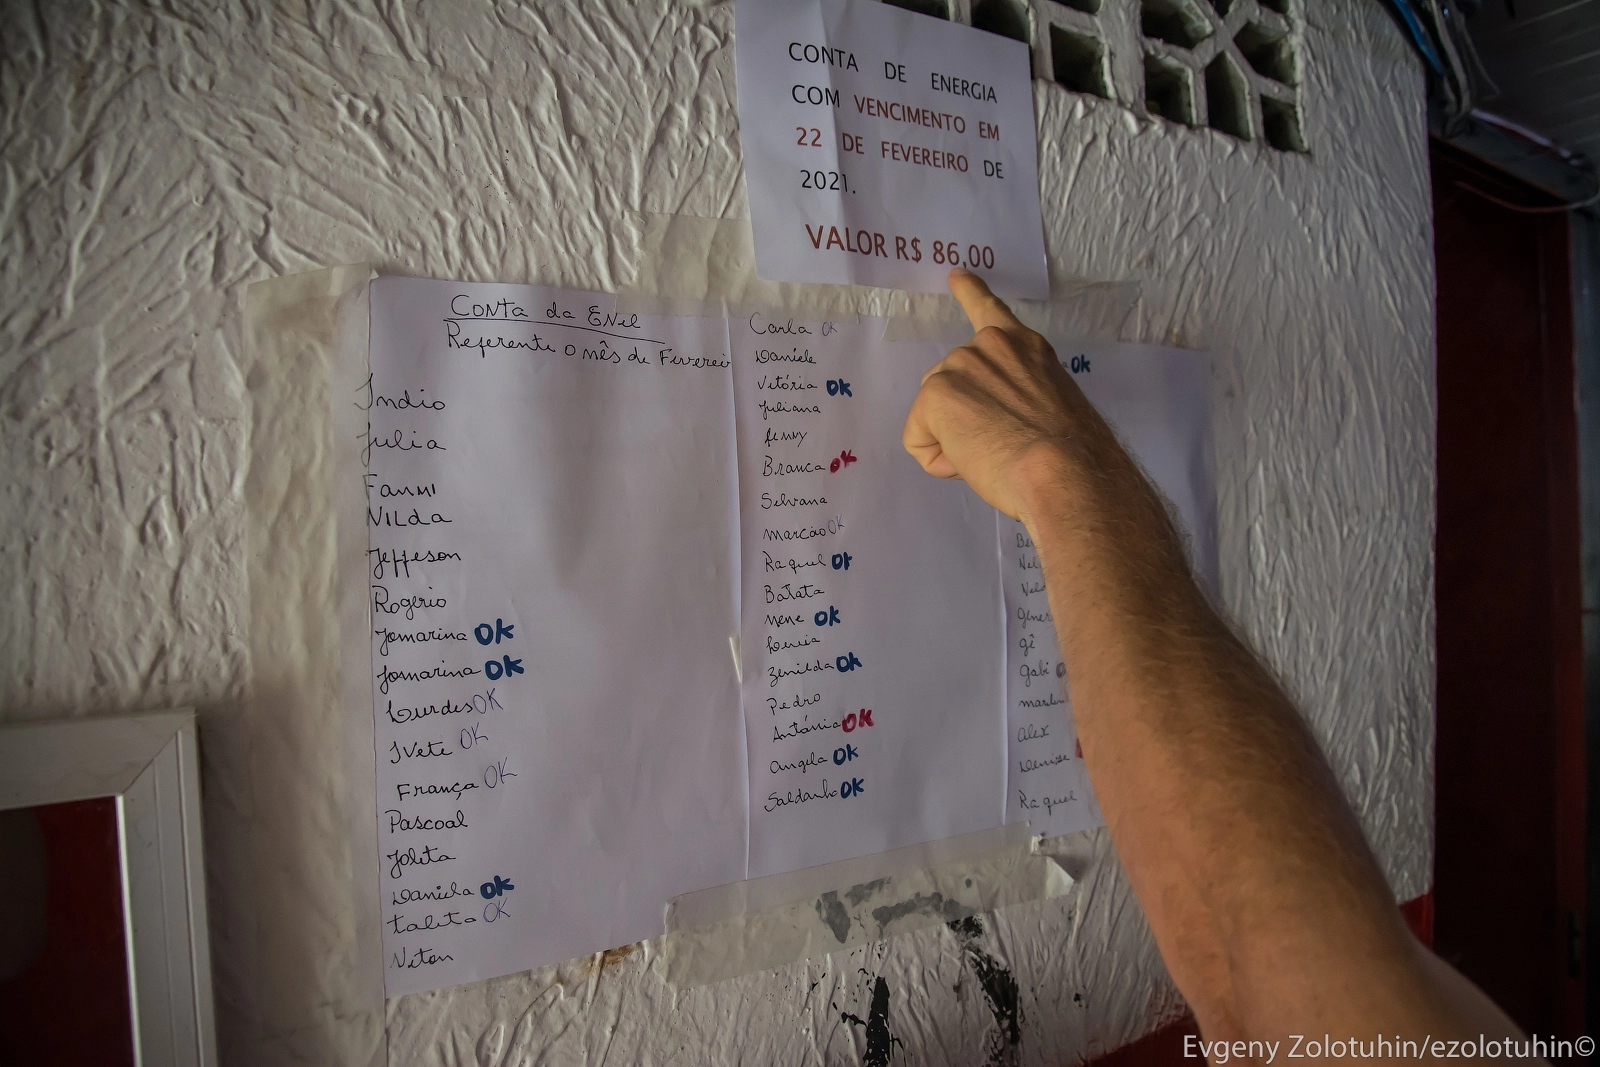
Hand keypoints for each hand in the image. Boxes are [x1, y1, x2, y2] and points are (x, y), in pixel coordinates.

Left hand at [902, 268, 1104, 520]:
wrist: (1065, 473)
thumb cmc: (1071, 458)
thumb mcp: (1050, 408)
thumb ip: (1019, 397)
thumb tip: (995, 427)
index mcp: (1025, 348)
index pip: (990, 312)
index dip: (971, 293)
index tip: (957, 275)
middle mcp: (989, 346)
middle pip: (950, 386)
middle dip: (964, 419)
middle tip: (1006, 445)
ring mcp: (960, 365)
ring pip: (935, 416)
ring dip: (954, 442)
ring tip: (997, 455)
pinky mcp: (936, 394)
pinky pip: (920, 440)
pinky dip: (940, 460)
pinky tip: (972, 462)